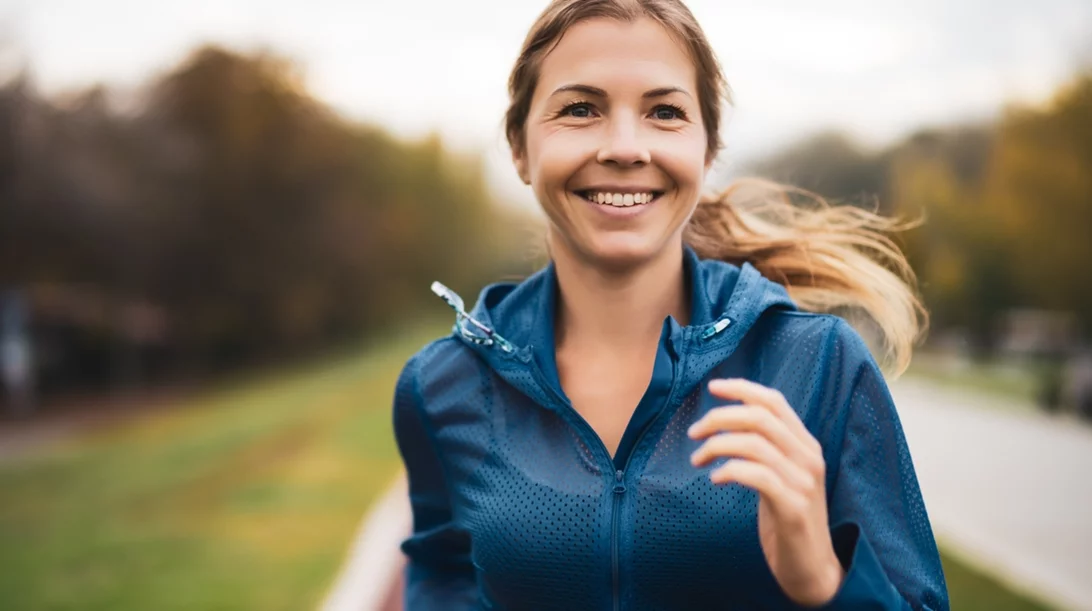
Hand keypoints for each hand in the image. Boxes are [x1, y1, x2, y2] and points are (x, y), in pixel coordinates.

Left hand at [688, 378, 844, 606]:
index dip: (742, 389)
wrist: (811, 568)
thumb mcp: (779, 475)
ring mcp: (803, 483)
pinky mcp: (793, 508)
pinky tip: (715, 480)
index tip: (712, 388)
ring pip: (754, 443)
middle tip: (693, 432)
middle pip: (760, 417)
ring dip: (717, 446)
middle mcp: (808, 458)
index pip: (774, 401)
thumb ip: (764, 448)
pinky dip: (730, 471)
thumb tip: (727, 421)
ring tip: (697, 460)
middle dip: (719, 418)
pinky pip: (757, 476)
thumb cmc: (786, 519)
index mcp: (805, 445)